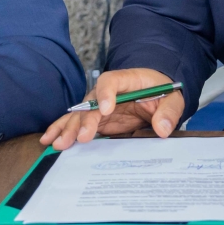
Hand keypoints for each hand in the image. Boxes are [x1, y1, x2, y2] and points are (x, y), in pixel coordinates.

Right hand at [40, 68, 181, 150]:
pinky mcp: (96, 119)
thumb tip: (161, 128)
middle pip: (90, 102)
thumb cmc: (163, 92)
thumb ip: (169, 112)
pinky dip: (62, 129)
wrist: (157, 93)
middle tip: (80, 138)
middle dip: (83, 120)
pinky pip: (76, 122)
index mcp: (127, 80)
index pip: (111, 81)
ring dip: (68, 128)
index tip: (106, 110)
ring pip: (79, 114)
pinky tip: (49, 139)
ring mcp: (99, 105)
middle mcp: (107, 91)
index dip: (106, 94)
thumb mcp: (174, 99)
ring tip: (57, 144)